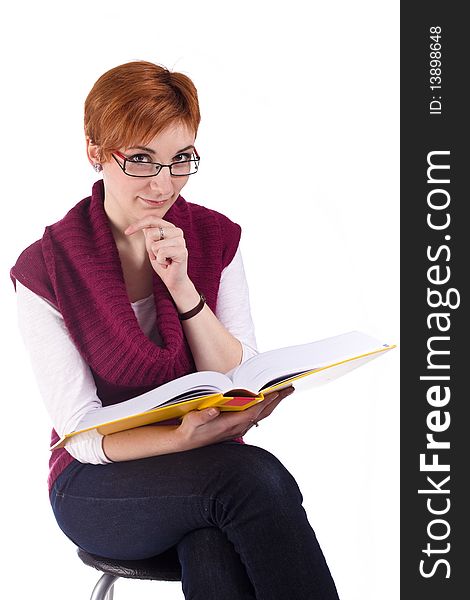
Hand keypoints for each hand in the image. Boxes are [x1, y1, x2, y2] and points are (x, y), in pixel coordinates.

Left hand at [125, 216, 189, 291]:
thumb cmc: (162, 262)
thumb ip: (150, 235)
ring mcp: (181, 241)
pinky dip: (161, 261)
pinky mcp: (182, 251)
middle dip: (150, 248)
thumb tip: (143, 225)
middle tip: (158, 255)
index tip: (126, 232)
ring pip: (155, 245)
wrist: (173, 279)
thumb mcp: (152, 246)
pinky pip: (161, 253)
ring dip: (156, 256)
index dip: (138, 224)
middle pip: (151, 233)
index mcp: (170, 228)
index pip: (152, 219)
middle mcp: (177, 232)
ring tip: (164, 260)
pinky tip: (168, 264)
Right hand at [175, 386, 294, 448]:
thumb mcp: (190, 423)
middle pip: (262, 413)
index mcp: (228, 425)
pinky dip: (266, 407)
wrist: (185, 443)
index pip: (252, 412)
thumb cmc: (188, 430)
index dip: (264, 403)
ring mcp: (239, 428)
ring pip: (261, 415)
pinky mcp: (237, 427)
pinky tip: (270, 400)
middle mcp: (237, 427)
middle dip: (276, 400)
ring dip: (274, 403)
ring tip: (285, 391)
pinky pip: (256, 416)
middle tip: (290, 387)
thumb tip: (214, 409)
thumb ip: (202, 416)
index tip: (276, 392)